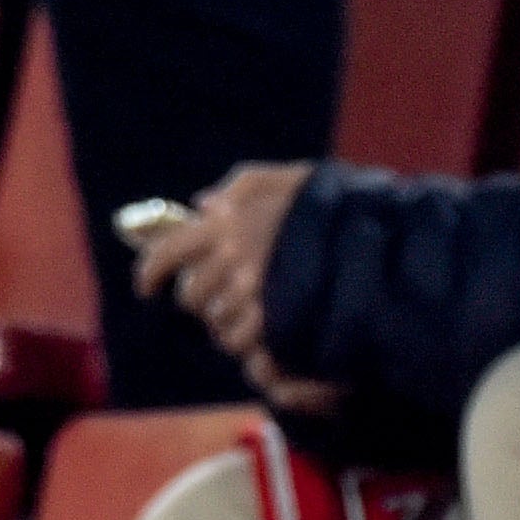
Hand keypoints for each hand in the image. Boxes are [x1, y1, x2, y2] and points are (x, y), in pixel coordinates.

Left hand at [131, 162, 313, 383]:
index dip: (150, 273)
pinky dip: (248, 339)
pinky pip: (243, 341)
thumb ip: (239, 187)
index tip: (146, 288)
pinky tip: (261, 329)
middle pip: (191, 296)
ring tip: (246, 312)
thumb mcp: (282, 178)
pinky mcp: (276, 319)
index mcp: (225, 222)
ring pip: (216, 322)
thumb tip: (202, 205)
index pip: (166, 252)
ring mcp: (254, 291)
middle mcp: (233, 257)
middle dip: (198, 298)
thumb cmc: (328, 202)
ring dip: (225, 320)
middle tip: (216, 294)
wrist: (372, 234)